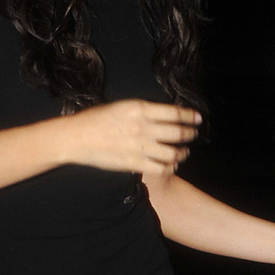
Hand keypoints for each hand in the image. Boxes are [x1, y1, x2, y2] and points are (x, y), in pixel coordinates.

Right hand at [64, 99, 200, 178]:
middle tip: (194, 135)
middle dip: (190, 134)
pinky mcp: (134, 163)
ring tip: (184, 152)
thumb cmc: (95, 119)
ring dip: (182, 153)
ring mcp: (140, 146)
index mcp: (140, 109)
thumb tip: (162, 114)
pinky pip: (161, 168)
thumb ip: (143, 111)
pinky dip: (170, 167)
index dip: (190, 116)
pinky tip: (170, 165)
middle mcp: (144, 127)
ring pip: (173, 153)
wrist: (76, 137)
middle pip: (178, 133)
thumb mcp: (121, 106)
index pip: (174, 112)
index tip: (198, 118)